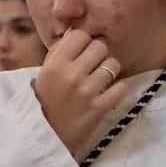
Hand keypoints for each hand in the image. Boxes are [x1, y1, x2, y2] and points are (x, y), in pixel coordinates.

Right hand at [30, 29, 127, 157]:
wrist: (46, 136)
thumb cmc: (44, 102)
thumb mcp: (44, 73)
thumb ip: (59, 51)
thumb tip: (75, 29)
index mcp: (55, 64)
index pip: (81, 35)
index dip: (84, 43)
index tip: (81, 53)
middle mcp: (71, 75)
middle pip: (100, 47)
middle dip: (98, 56)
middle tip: (92, 68)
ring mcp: (86, 91)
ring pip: (113, 65)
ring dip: (109, 72)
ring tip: (100, 82)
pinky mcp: (99, 107)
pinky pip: (121, 87)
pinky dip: (117, 90)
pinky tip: (107, 94)